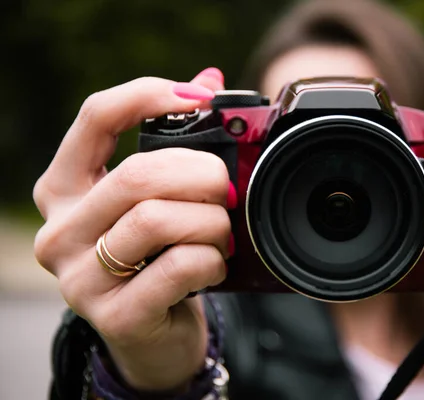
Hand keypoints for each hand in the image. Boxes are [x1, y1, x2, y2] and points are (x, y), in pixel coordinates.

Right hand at [33, 68, 232, 391]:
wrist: (150, 336)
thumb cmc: (154, 258)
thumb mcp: (155, 200)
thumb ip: (173, 142)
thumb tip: (208, 78)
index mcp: (64, 189)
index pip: (96, 117)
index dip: (151, 96)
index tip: (201, 98)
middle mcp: (60, 230)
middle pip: (140, 173)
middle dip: (203, 175)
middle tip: (227, 191)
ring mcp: (80, 278)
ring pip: (159, 218)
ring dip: (211, 222)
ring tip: (220, 233)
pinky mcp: (114, 315)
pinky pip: (180, 265)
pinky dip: (212, 260)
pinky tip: (212, 266)